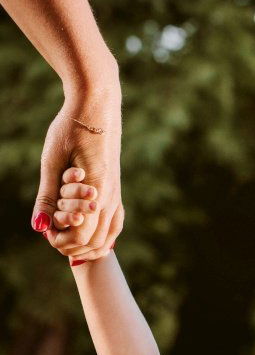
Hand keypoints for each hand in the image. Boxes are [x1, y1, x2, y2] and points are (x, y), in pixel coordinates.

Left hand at [32, 100, 122, 259]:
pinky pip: (113, 226)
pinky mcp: (116, 192)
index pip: (81, 236)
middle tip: (52, 238)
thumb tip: (38, 227)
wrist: (96, 106)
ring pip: (107, 238)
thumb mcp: (52, 161)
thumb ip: (46, 196)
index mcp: (96, 193)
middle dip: (71, 247)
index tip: (45, 230)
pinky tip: (89, 238)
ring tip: (67, 243)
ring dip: (87, 247)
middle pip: (94, 242)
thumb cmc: (71, 129)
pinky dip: (101, 238)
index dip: (60, 240)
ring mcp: (116, 197)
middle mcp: (110, 199)